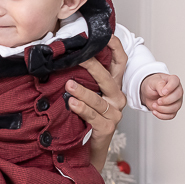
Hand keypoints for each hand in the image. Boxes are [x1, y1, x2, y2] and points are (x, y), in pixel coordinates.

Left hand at [64, 36, 126, 171]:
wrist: (88, 148)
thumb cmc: (85, 119)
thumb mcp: (86, 96)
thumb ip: (81, 80)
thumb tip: (64, 58)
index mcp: (113, 88)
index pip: (120, 63)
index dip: (115, 48)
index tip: (107, 35)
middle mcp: (117, 98)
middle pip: (108, 78)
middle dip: (93, 66)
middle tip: (79, 57)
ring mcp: (114, 114)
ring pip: (98, 99)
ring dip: (82, 91)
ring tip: (68, 86)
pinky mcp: (107, 127)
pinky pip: (93, 116)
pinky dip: (82, 109)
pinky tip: (72, 104)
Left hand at [140, 73, 182, 119]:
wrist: (147, 93)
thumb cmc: (152, 85)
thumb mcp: (152, 82)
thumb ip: (159, 84)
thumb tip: (163, 92)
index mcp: (173, 80)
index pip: (175, 82)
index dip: (170, 88)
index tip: (162, 92)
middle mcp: (177, 91)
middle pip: (177, 96)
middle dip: (166, 101)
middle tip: (157, 101)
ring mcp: (176, 101)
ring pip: (175, 108)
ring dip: (162, 109)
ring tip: (154, 105)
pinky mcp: (173, 110)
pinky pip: (171, 115)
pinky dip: (161, 115)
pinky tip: (155, 111)